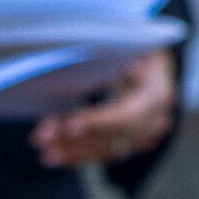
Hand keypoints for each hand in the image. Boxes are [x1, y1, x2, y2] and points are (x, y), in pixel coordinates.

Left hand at [32, 50, 176, 170]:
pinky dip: (78, 152)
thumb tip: (109, 64)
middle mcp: (155, 120)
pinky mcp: (132, 143)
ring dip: (72, 150)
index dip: (97, 122)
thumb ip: (115, 56)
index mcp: (157, 94)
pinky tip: (55, 152)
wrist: (154, 63)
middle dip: (75, 140)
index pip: (127, 116)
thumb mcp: (129, 46)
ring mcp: (145, 135)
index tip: (68, 125)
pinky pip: (104, 152)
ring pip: (106, 149)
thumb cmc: (136, 49)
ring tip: (43, 148)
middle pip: (112, 137)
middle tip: (41, 139)